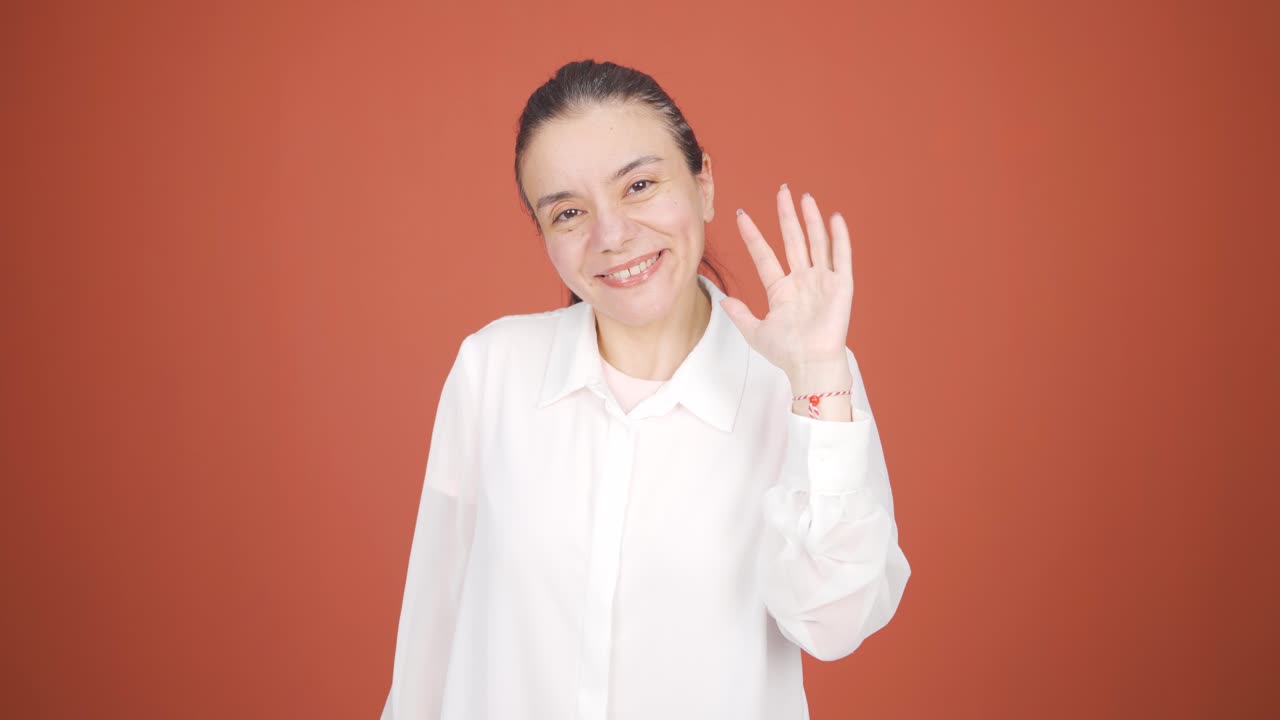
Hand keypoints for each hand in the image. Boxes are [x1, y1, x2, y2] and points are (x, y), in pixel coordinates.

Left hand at [719, 184, 853, 384]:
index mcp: (781, 290)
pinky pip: (841, 257)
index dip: (753, 236)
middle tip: (782, 190)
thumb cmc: (786, 353)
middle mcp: (802, 281)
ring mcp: (822, 281)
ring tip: (804, 197)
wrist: (810, 365)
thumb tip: (723, 301)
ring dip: (811, 220)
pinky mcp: (841, 286)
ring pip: (816, 242)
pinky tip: (834, 218)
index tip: (742, 216)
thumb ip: (740, 314)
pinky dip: (839, 238)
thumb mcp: (755, 332)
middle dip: (787, 216)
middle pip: (793, 240)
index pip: (764, 255)